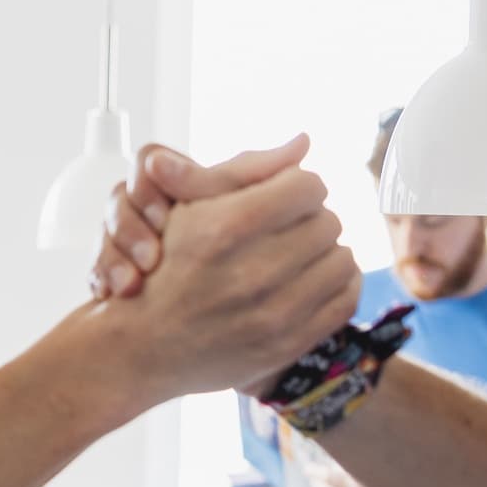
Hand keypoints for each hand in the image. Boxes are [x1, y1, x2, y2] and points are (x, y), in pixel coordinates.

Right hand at [92, 154, 358, 401]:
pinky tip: (309, 280)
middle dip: (308, 219)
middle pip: (328, 221)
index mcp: (226, 227)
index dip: (295, 185)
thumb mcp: (187, 207)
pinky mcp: (287, 344)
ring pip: (342, 258)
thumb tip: (303, 142)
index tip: (281, 196)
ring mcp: (273, 314)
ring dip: (323, 252)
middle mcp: (252, 272)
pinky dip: (333, 285)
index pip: (308, 185)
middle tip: (286, 227)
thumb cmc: (162, 266)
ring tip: (296, 254)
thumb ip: (244, 170)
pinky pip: (345, 299)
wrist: (141, 345)